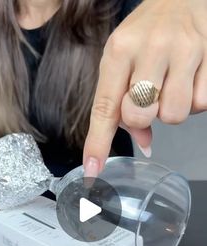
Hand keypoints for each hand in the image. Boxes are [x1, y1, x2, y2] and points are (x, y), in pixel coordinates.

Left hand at [83, 0, 206, 175]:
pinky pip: (201, 104)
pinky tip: (190, 79)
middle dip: (143, 117)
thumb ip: (124, 101)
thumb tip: (143, 144)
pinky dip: (195, 100)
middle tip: (149, 97)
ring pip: (174, 115)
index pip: (105, 106)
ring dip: (171, 109)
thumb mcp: (123, 58)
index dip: (98, 142)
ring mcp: (185, 51)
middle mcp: (152, 48)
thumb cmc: (147, 32)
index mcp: (121, 50)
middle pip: (141, 116)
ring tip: (172, 85)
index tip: (92, 170)